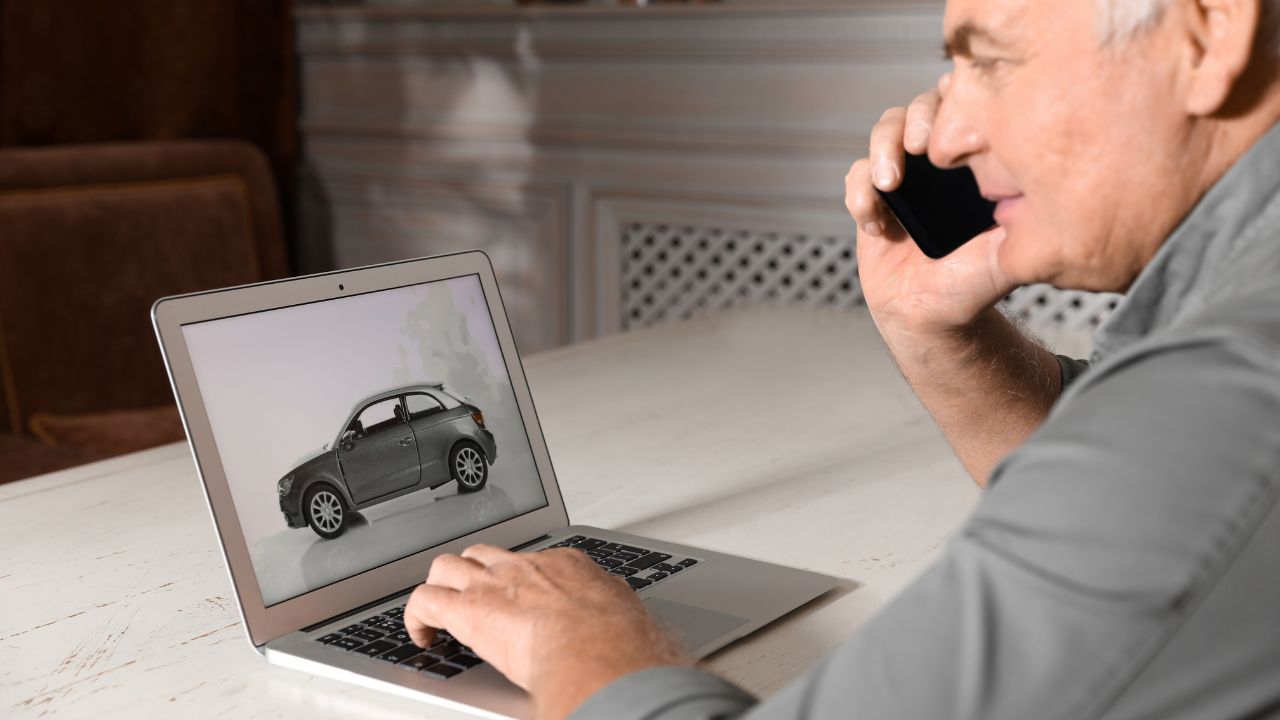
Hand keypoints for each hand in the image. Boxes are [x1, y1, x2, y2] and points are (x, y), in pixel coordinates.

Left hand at [405, 544, 690, 718]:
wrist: (599, 653)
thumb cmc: (617, 640)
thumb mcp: (624, 611)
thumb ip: (614, 607)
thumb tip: (623, 613)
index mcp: (564, 566)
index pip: (532, 562)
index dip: (518, 581)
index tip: (518, 599)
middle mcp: (525, 568)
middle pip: (483, 553)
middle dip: (472, 572)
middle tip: (471, 596)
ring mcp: (495, 585)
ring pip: (447, 565)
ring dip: (441, 586)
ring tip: (439, 613)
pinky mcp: (469, 612)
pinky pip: (425, 601)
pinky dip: (416, 616)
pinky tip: (421, 636)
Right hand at [845, 74, 1015, 337]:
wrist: (931, 317)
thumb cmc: (973, 284)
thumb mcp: (1006, 254)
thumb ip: (1020, 227)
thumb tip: (1037, 192)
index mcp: (977, 160)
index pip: (967, 104)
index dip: (956, 99)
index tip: (954, 126)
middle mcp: (939, 160)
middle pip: (921, 107)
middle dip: (915, 118)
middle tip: (918, 146)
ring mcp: (904, 176)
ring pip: (885, 131)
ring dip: (882, 150)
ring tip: (888, 185)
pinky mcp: (871, 198)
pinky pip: (857, 175)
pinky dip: (860, 192)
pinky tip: (876, 225)